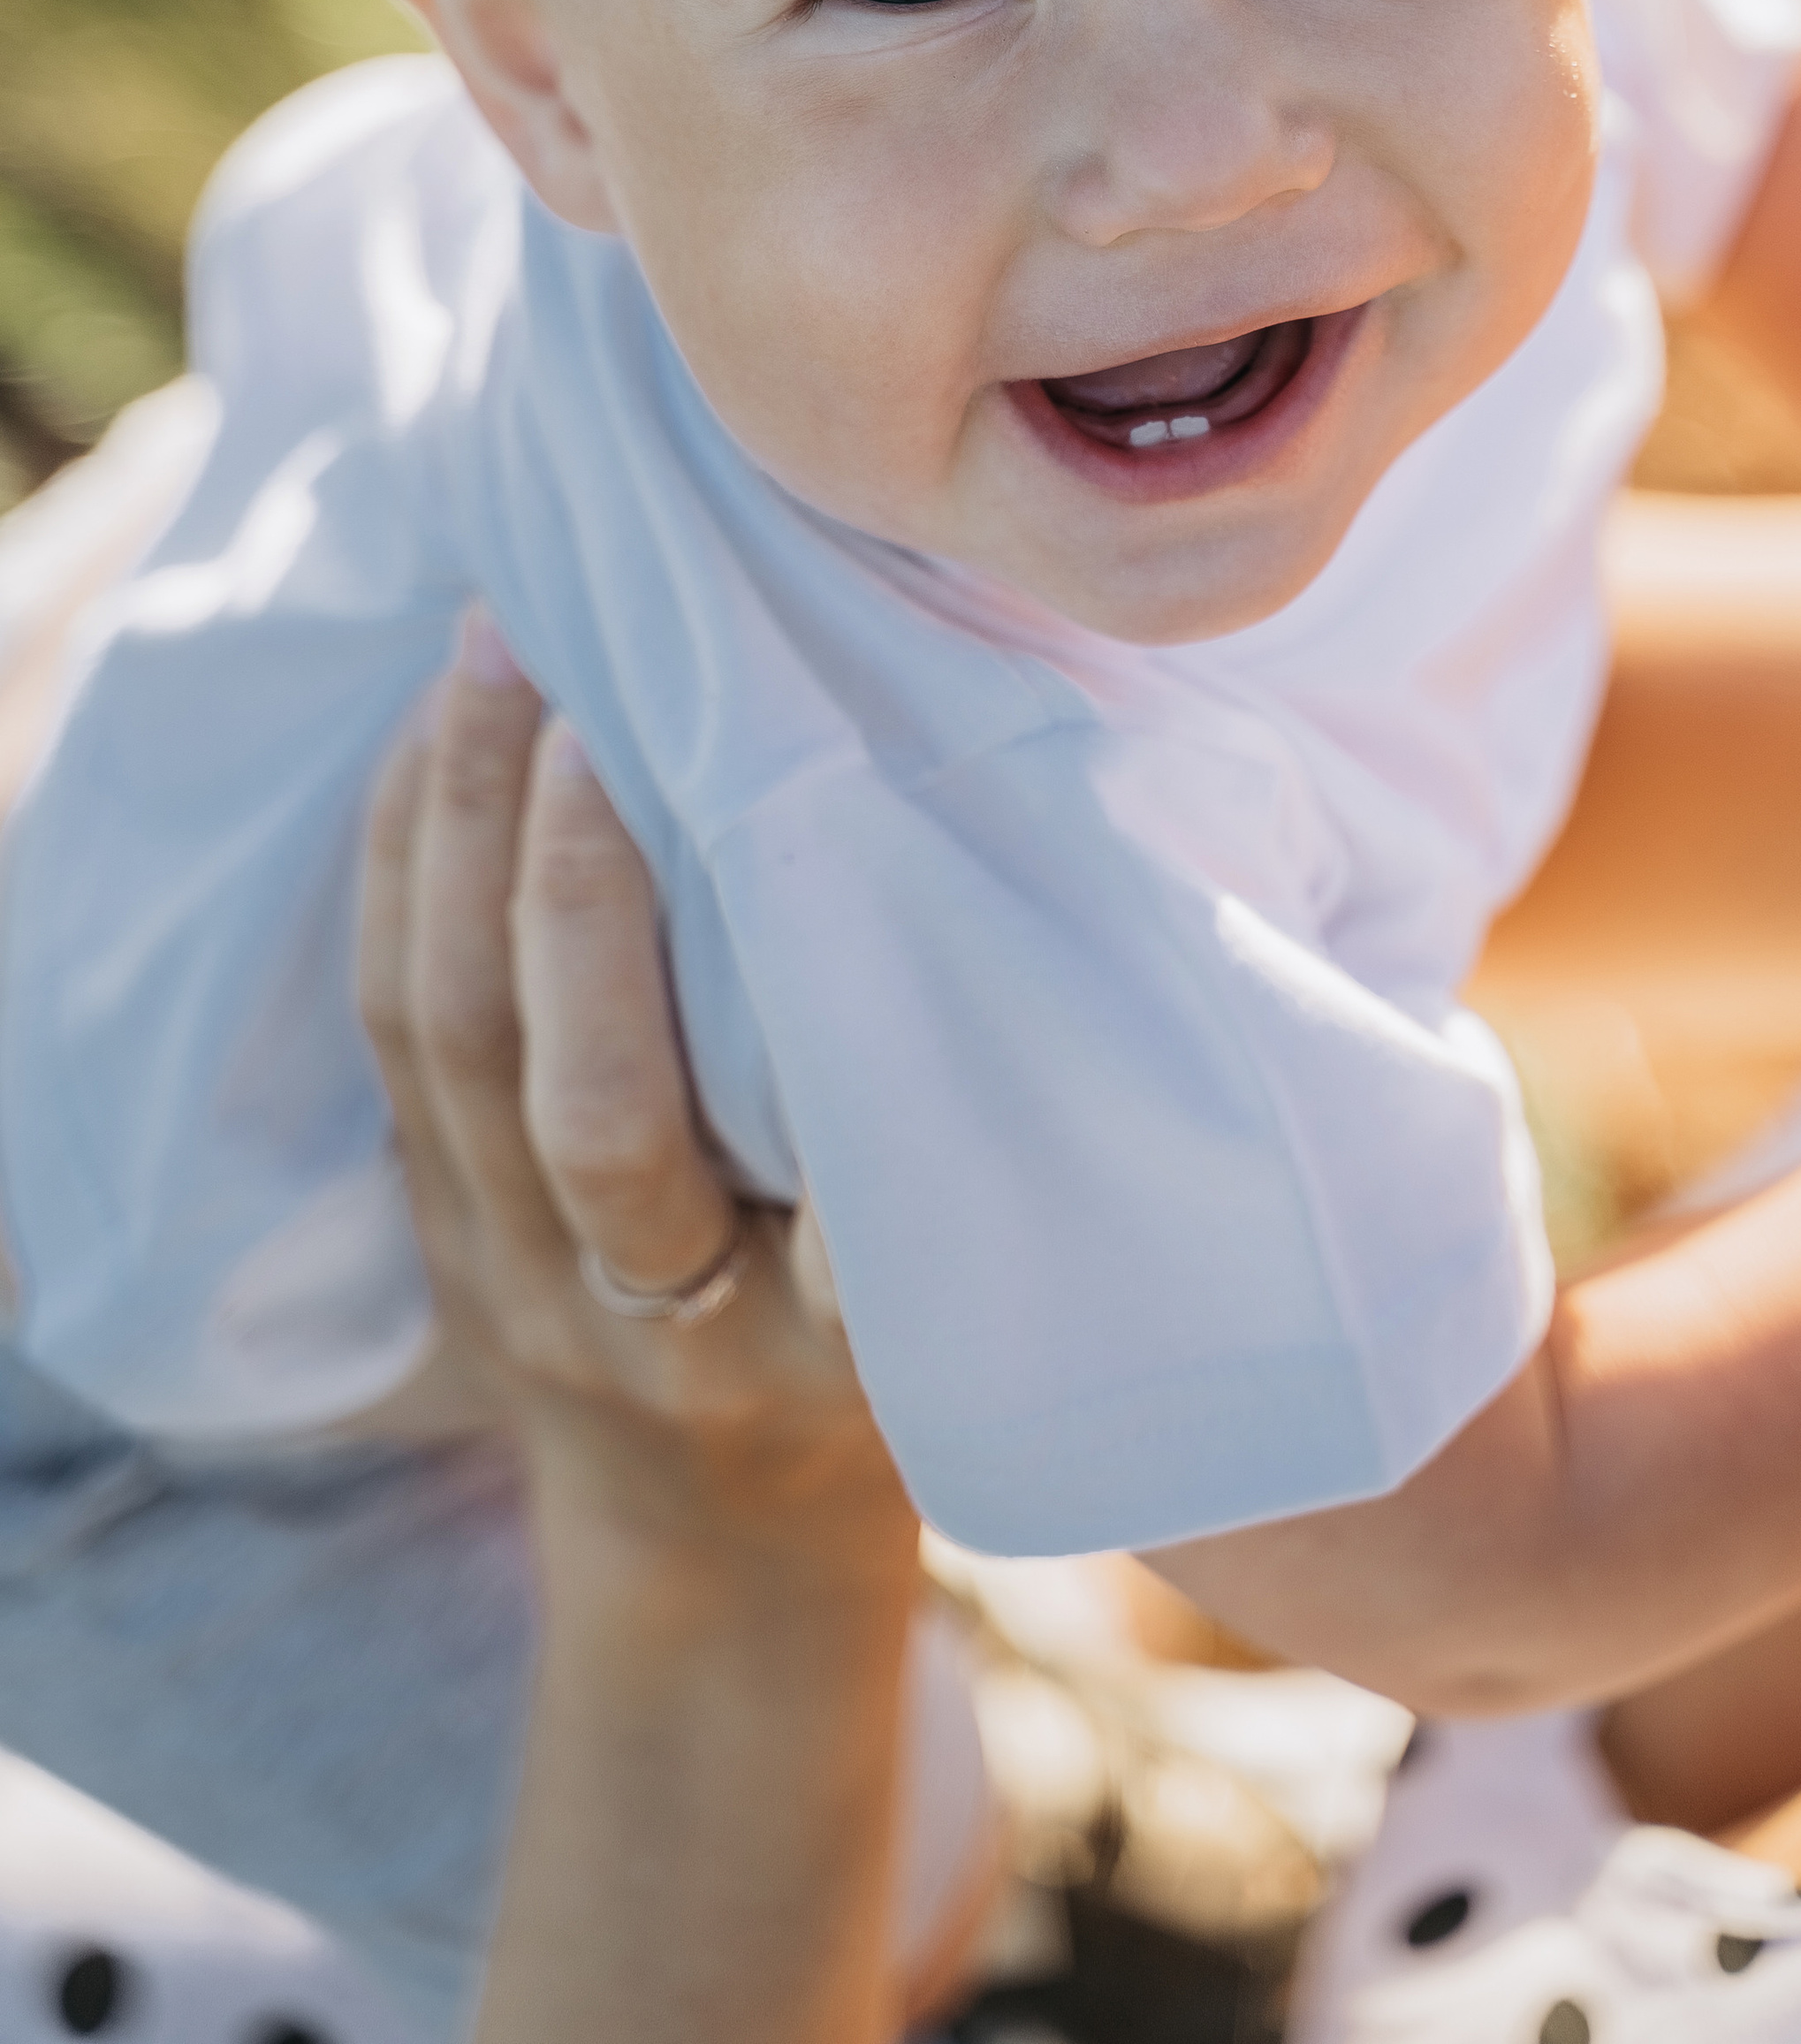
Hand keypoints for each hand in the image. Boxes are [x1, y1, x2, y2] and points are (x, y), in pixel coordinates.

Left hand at [357, 624, 927, 2043]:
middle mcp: (613, 1312)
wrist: (719, 1565)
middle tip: (563, 656)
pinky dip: (403, 873)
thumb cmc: (893, 1399)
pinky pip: (388, 1034)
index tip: (701, 776)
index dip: (646, 959)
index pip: (675, 1144)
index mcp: (766, 1339)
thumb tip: (1000, 885)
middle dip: (537, 853)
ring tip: (488, 646)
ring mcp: (497, 1271)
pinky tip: (438, 741)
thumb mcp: (958, 1307)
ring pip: (436, 1039)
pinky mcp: (430, 1217)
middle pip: (538, 1073)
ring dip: (451, 829)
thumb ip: (952, 1146)